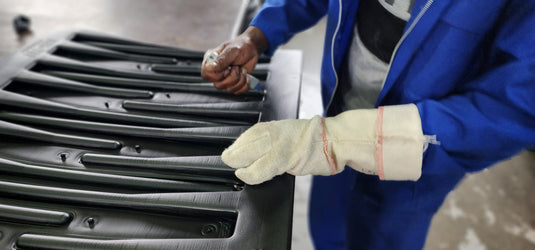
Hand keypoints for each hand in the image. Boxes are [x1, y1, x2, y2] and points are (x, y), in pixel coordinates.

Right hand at [201, 26, 267, 93]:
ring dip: (240, 80)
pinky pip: (237, 91)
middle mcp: (216, 71)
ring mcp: (225, 78)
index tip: (227, 68)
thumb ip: (221, 60)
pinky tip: (246, 76)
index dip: (217, 75)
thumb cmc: (241, 46)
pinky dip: (245, 85)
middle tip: (237, 67)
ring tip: (242, 69)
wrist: (252, 49)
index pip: (206, 75)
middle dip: (232, 77)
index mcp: (211, 61)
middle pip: (218, 85)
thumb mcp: (231, 51)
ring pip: (228, 89)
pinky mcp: (233, 83)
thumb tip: (209, 68)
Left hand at [222, 105, 426, 184]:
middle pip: (244, 144)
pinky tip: (245, 175)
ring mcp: (277, 145)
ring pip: (248, 155)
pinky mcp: (284, 158)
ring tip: (237, 169)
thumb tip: (257, 153)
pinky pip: (261, 168)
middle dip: (233, 154)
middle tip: (228, 160)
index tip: (230, 153)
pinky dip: (250, 173)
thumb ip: (273, 142)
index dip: (237, 146)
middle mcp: (272, 132)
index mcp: (274, 127)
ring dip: (239, 163)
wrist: (335, 139)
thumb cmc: (315, 140)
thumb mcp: (290, 135)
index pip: (248, 135)